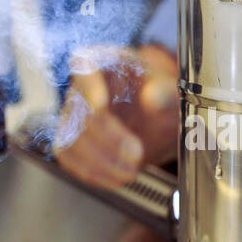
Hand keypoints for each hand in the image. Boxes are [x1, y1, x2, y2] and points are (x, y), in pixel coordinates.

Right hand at [54, 42, 177, 188]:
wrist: (159, 123)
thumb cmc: (162, 99)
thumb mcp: (172, 93)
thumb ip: (166, 93)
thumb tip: (152, 98)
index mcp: (107, 63)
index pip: (84, 65)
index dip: (88, 87)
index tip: (101, 106)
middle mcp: (84, 87)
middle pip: (80, 111)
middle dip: (108, 139)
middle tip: (136, 154)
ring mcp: (74, 114)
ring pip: (70, 139)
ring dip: (101, 161)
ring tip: (131, 171)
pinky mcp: (71, 140)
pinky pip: (69, 158)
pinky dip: (93, 173)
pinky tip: (116, 178)